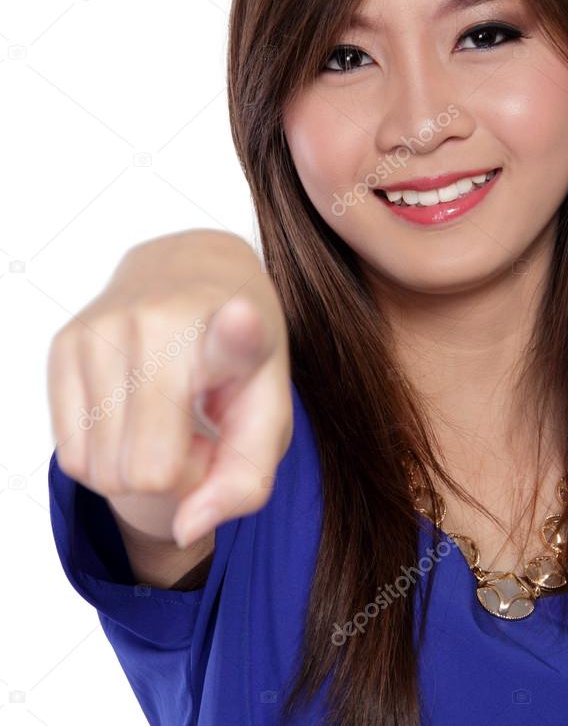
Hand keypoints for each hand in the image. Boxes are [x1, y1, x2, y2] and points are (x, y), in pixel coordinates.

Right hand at [47, 230, 292, 549]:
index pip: (234, 337)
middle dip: (178, 474)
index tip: (241, 318)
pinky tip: (134, 416)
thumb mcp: (268, 414)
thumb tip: (186, 529)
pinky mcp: (64, 343)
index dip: (238, 335)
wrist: (190, 272)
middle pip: (149, 473)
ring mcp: (103, 328)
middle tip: (198, 426)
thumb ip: (246, 481)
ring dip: (141, 467)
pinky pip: (71, 458)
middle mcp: (161, 318)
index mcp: (235, 327)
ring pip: (103, 473)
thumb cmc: (237, 357)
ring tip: (168, 416)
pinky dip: (106, 458)